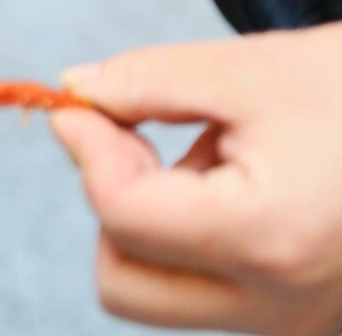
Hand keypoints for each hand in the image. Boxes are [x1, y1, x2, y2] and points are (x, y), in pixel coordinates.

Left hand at [50, 22, 341, 335]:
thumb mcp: (252, 70)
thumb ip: (147, 82)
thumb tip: (76, 92)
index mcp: (269, 239)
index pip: (122, 213)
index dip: (86, 149)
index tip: (80, 105)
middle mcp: (282, 304)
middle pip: (123, 280)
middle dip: (111, 201)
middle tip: (137, 137)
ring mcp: (296, 321)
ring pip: (159, 292)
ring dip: (154, 220)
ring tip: (215, 153)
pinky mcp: (303, 317)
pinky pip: (209, 290)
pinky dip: (195, 237)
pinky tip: (241, 180)